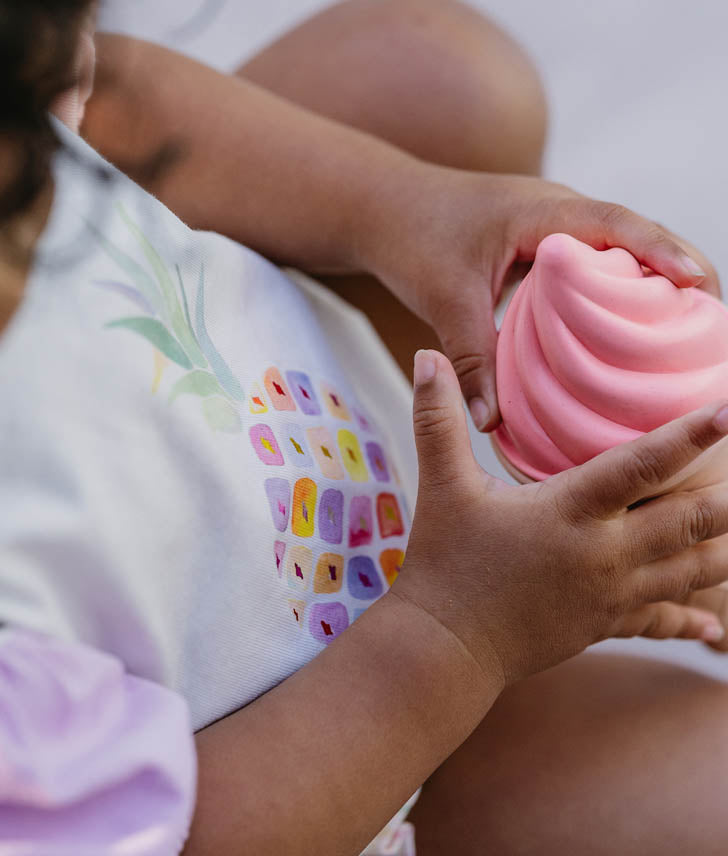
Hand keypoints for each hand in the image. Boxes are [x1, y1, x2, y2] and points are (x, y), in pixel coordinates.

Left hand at [363, 164, 720, 429]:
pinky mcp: (545, 248)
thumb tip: (490, 423)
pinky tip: (630, 332)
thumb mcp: (443, 299)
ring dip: (653, 283)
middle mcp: (560, 213)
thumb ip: (469, 358)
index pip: (618, 224)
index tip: (700, 282)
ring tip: (689, 331)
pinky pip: (595, 266)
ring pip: (619, 252)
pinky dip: (618, 292)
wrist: (384, 208)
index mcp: (543, 212)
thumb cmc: (413, 239)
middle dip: (678, 270)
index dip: (662, 251)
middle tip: (714, 320)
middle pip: (636, 236)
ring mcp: (555, 227)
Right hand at [391, 351, 727, 687]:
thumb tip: (425, 355)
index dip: (690, 435)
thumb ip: (438, 420)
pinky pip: (662, 620)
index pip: (641, 465)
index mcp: (569, 511)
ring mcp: (612, 594)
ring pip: (693, 570)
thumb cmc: (444, 564)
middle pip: (692, 521)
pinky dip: (692, 622)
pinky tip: (714, 631)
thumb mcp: (442, 488)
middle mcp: (604, 553)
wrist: (445, 648)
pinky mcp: (607, 625)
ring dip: (726, 548)